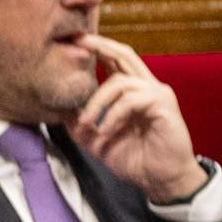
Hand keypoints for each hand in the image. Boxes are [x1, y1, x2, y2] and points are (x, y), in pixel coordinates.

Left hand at [68, 37, 209, 205]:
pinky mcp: (164, 105)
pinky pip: (131, 100)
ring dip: (97, 102)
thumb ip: (80, 122)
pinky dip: (113, 115)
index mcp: (134, 92)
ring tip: (87, 123)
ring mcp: (158, 94)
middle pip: (125, 54)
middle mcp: (148, 87)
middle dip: (100, 45)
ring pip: (121, 81)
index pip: (115, 61)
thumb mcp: (97, 140)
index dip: (97, 48)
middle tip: (78, 42)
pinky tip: (106, 132)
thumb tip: (57, 106)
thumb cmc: (136, 160)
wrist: (162, 180)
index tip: (74, 41)